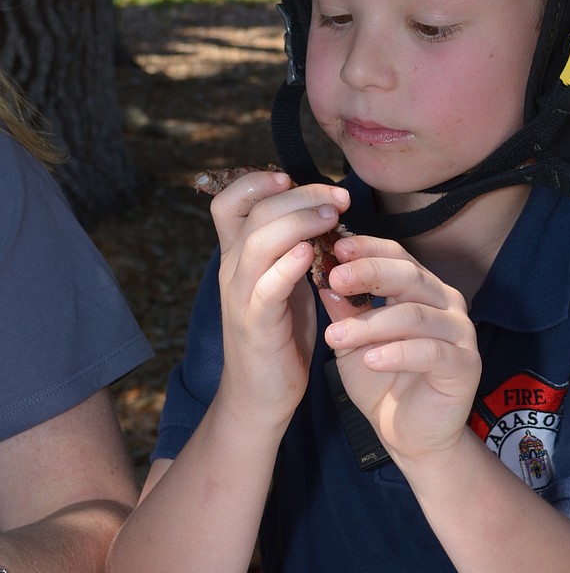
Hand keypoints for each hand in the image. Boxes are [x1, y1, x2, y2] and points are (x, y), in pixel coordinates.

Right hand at [208, 171, 352, 428]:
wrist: (262, 395)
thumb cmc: (281, 333)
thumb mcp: (284, 280)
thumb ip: (292, 245)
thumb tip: (322, 207)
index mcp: (238, 256)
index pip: (228, 202)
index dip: (256, 181)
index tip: (291, 177)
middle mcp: (232, 270)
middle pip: (252, 213)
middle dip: (298, 196)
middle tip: (338, 197)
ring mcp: (240, 297)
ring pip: (257, 242)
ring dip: (297, 222)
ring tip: (331, 216)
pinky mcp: (255, 326)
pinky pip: (265, 289)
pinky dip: (285, 266)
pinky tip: (309, 254)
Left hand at [321, 234, 480, 463]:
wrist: (410, 436)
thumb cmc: (383, 383)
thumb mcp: (354, 342)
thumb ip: (344, 311)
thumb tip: (322, 277)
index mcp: (422, 290)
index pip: (397, 256)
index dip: (368, 249)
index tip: (335, 249)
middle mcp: (446, 304)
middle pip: (409, 276)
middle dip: (370, 273)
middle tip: (336, 279)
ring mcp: (460, 333)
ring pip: (414, 315)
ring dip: (372, 323)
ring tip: (336, 336)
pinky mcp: (465, 365)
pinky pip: (430, 352)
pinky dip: (398, 353)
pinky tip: (371, 360)